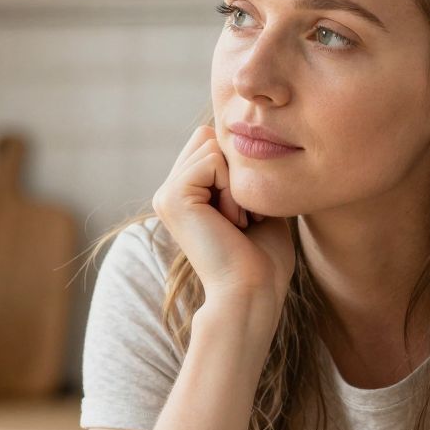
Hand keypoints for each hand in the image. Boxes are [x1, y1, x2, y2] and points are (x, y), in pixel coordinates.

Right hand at [151, 125, 294, 320]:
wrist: (252, 293)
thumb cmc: (263, 259)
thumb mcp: (256, 204)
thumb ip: (242, 172)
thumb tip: (246, 137)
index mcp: (185, 195)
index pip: (213, 142)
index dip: (241, 169)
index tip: (248, 214)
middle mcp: (170, 192)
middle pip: (208, 136)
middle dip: (236, 171)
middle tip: (242, 217)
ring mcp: (166, 194)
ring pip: (210, 144)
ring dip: (235, 182)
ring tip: (235, 221)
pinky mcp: (171, 197)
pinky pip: (211, 160)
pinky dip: (231, 189)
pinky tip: (230, 222)